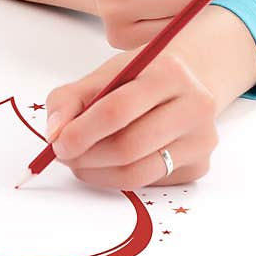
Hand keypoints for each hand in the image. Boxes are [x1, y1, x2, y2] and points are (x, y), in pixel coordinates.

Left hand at [44, 47, 218, 189]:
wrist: (189, 82)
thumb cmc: (142, 77)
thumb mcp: (107, 73)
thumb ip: (71, 98)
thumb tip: (54, 134)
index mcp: (169, 72)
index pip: (117, 110)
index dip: (82, 132)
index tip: (58, 143)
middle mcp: (195, 106)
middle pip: (128, 147)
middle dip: (86, 157)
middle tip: (65, 155)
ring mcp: (201, 139)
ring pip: (137, 173)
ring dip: (98, 173)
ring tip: (82, 161)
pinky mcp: (199, 166)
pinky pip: (149, 183)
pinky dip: (119, 179)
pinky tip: (111, 163)